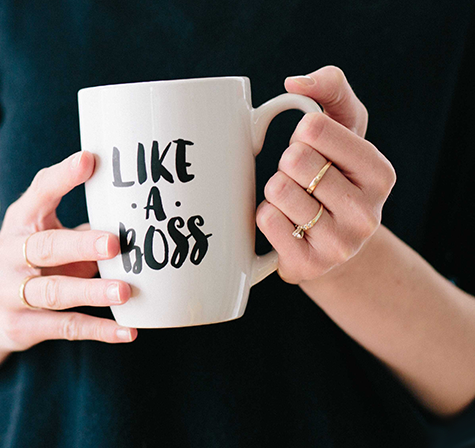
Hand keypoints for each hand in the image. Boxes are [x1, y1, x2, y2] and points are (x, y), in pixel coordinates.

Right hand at [0, 151, 137, 351]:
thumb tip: (138, 214)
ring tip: (125, 291)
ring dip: (92, 291)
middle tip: (115, 243)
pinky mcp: (20, 327)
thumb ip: (82, 225)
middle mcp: (6, 255)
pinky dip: (99, 330)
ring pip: (54, 292)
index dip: (62, 177)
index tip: (89, 161)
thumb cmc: (34, 263)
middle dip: (81, 245)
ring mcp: (8, 293)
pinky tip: (127, 331)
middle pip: (45, 247)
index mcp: (18, 222)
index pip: (38, 194)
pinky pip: (65, 328)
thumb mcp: (48, 235)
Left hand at [256, 66, 396, 283]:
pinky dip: (264, 215)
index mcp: (380, 173)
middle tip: (301, 179)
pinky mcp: (309, 265)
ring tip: (294, 202)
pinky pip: (266, 220)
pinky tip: (285, 224)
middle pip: (293, 160)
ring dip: (274, 190)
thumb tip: (295, 82)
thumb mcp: (344, 127)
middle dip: (287, 163)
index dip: (301, 134)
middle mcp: (367, 212)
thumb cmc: (334, 174)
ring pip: (277, 190)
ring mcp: (340, 244)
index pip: (313, 129)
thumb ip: (330, 89)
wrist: (331, 244)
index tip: (312, 148)